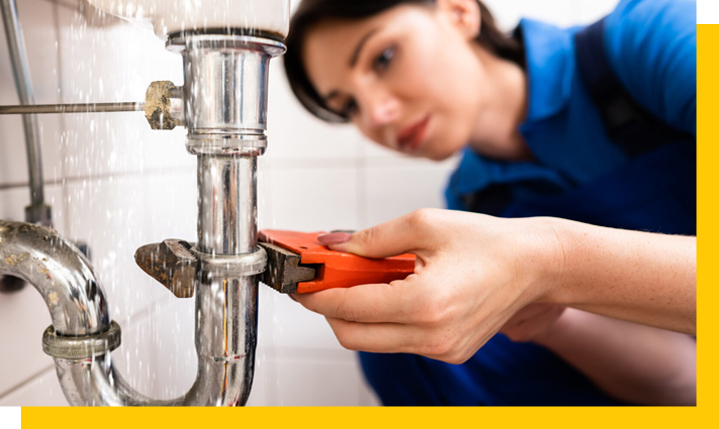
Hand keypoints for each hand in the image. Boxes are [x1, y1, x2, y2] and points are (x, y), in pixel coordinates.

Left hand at [293, 208, 563, 363]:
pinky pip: (399, 341)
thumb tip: (335, 248)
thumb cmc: (488, 243)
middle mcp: (432, 335)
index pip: (350, 307)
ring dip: (358, 313)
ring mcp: (441, 350)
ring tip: (363, 281)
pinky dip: (384, 319)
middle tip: (323, 283)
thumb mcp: (424, 224)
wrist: (534, 266)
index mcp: (425, 302)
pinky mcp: (447, 352)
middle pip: (353, 336)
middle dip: (331, 309)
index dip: (318, 295)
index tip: (301, 284)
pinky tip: (393, 292)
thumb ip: (372, 239)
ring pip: (374, 341)